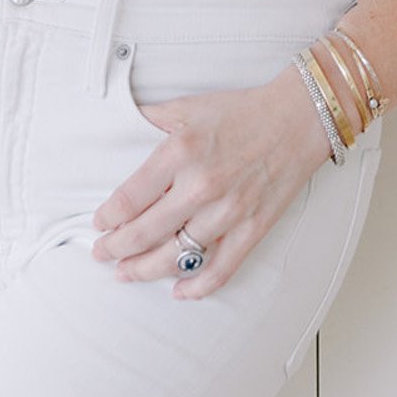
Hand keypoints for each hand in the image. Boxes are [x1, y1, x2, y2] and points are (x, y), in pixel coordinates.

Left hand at [90, 67, 329, 299]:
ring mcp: (228, 211)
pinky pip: (221, 269)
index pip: (131, 196)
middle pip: (146, 231)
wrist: (297, 119)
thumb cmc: (242, 110)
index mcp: (181, 151)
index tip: (99, 224)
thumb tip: (120, 123)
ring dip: (145, 269)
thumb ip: (151, 118)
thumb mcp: (189, 106)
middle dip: (116, 248)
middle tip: (100, 254)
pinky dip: (197, 287)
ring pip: (176, 256)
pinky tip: (179, 291)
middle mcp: (201, 185)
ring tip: (126, 273)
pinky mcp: (252, 229)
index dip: (109, 216)